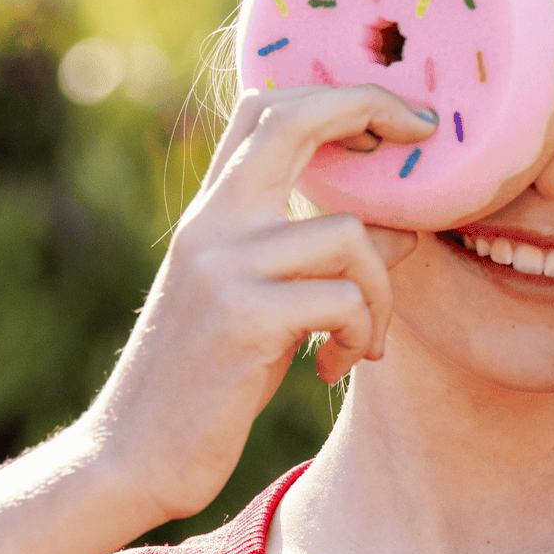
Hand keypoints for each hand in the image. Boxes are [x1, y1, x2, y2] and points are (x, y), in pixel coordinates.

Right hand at [84, 84, 429, 525]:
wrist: (130, 457)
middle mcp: (211, 225)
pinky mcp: (242, 318)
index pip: (265, 110)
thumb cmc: (200, 387)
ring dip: (380, 296)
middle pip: (297, 119)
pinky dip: (358, 335)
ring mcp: (223, 268)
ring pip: (350, 236)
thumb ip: (310, 262)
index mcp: (209, 215)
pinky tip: (330, 367)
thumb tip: (403, 233)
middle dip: (375, 110)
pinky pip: (344, 299)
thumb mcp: (256, 311)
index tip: (392, 121)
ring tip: (361, 343)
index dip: (335, 95)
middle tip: (423, 137)